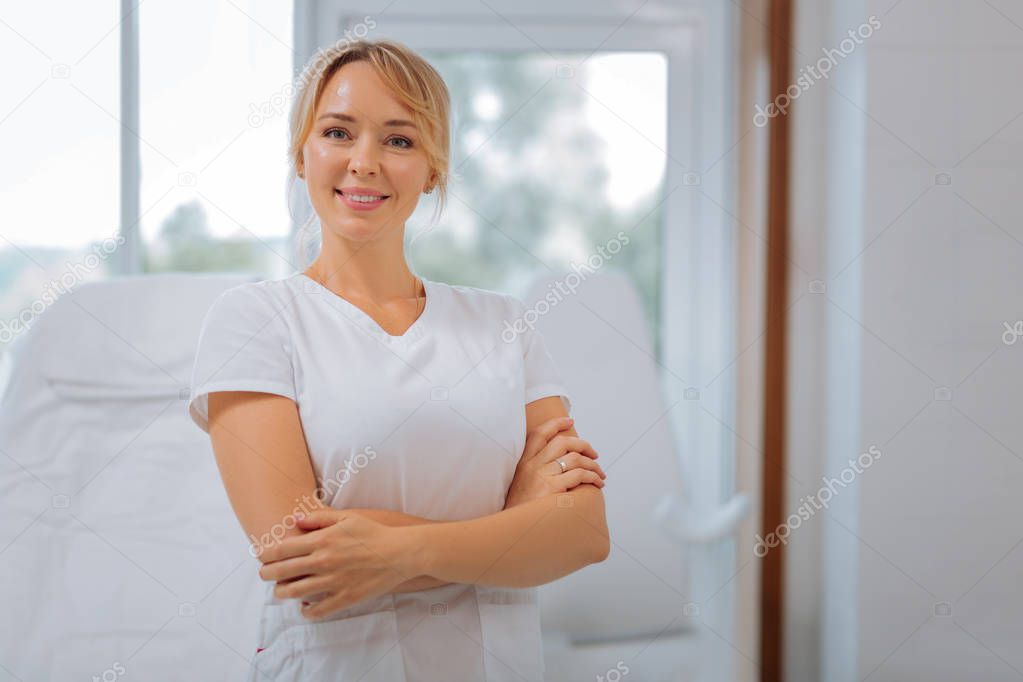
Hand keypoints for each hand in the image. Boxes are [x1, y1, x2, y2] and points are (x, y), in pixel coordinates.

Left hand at [257, 509, 419, 619]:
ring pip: (294, 592)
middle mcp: (323, 562)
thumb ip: (319, 518)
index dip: (266, 553)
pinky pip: (318, 610)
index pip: (282, 549)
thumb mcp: (347, 517)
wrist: (400, 553)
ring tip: (280, 590)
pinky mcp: (345, 598)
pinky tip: (304, 606)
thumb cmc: (374, 533)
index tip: (261, 556)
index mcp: (322, 541)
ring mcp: (333, 582)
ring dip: (282, 592)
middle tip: (265, 574)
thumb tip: (295, 519)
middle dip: (267, 573)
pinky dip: (306, 610)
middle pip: (282, 571)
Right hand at [504, 416, 605, 508]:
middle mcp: (532, 465)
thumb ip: (537, 472)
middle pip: (562, 442)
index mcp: (524, 462)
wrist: (511, 530)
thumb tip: (562, 465)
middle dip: (583, 445)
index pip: (539, 434)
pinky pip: (579, 475)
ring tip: (600, 474)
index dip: (556, 423)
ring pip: (575, 458)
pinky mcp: (551, 488)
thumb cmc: (521, 510)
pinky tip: (597, 483)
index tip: (570, 420)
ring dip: (593, 465)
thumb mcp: (522, 485)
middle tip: (594, 455)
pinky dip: (593, 477)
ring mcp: (541, 476)